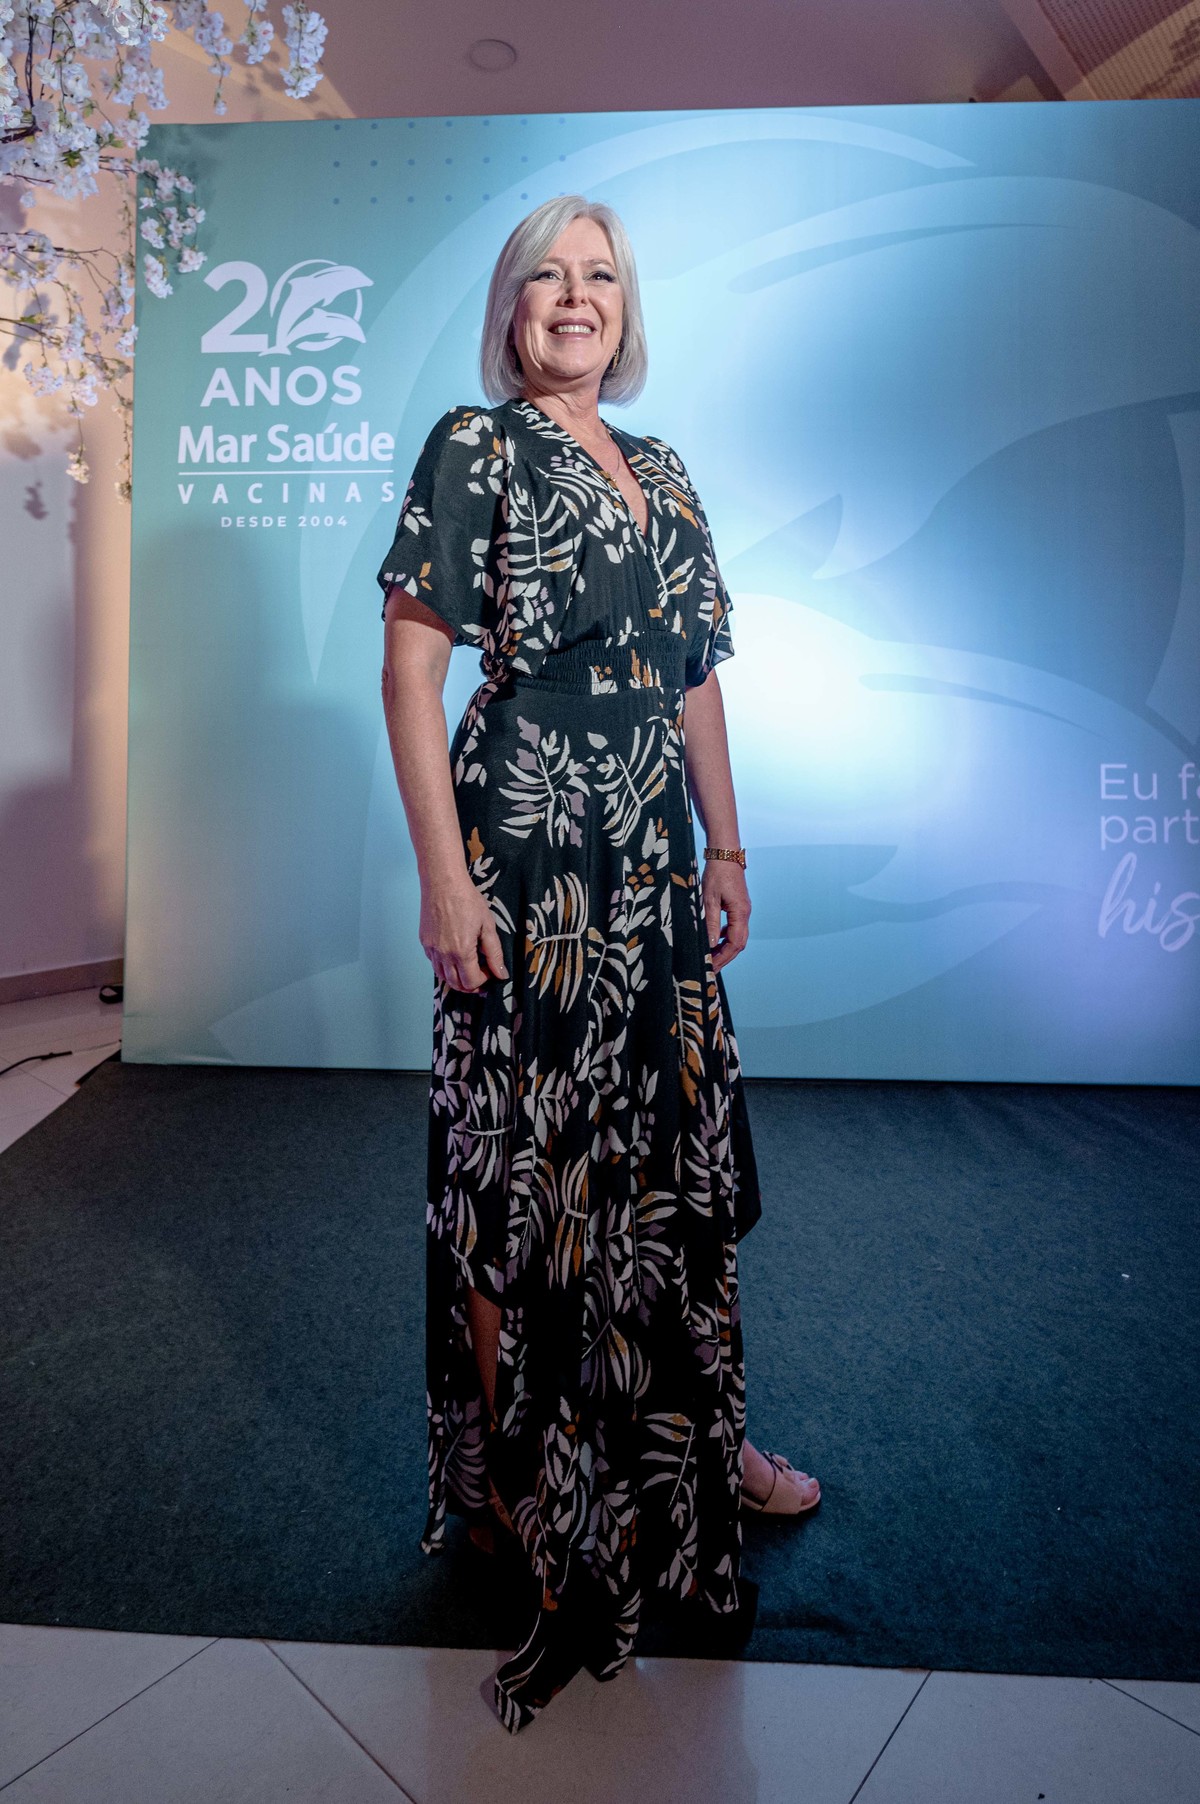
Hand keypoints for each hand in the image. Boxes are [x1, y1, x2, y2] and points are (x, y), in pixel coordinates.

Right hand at [420, 874, 509, 993]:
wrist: (443, 882)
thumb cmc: (466, 899)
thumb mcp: (487, 926)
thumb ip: (494, 953)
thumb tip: (501, 974)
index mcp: (461, 951)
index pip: (472, 981)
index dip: (484, 981)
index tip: (491, 972)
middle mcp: (444, 954)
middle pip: (456, 984)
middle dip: (470, 985)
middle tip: (481, 977)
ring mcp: (431, 949)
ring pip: (442, 976)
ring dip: (456, 979)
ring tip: (468, 970)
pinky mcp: (424, 942)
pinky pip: (434, 963)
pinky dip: (445, 967)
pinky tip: (454, 958)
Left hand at [702, 860, 749, 972]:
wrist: (725, 854)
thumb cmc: (717, 874)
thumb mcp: (709, 899)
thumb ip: (710, 923)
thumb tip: (710, 944)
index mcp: (741, 913)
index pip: (735, 944)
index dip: (723, 958)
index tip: (711, 968)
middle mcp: (745, 914)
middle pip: (738, 944)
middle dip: (725, 958)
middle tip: (710, 969)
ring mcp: (743, 910)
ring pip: (737, 937)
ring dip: (725, 949)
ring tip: (711, 958)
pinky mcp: (738, 906)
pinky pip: (734, 928)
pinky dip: (725, 937)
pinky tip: (715, 939)